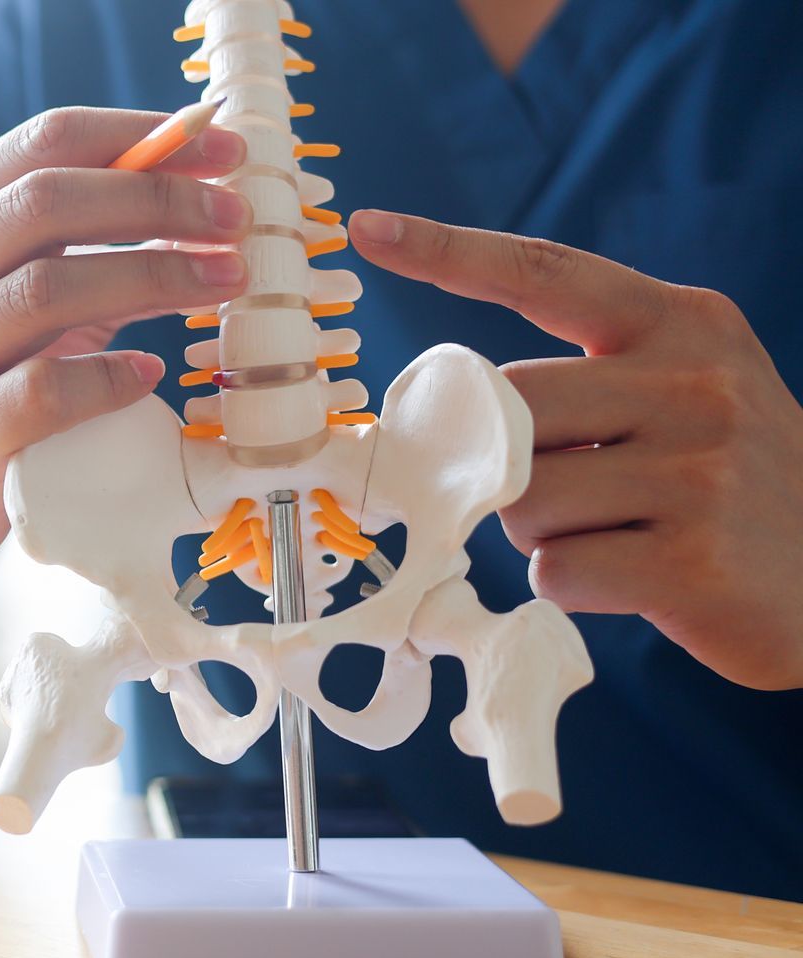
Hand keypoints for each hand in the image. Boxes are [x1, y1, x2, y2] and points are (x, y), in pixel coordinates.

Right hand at [0, 107, 252, 582]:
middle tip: (235, 219)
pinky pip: (42, 392)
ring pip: (46, 290)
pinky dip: (109, 377)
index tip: (224, 150)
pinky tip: (150, 373)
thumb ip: (73, 244)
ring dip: (153, 275)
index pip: (41, 143)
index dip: (141, 136)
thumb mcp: (3, 296)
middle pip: (44, 204)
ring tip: (223, 282)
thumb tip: (197, 193)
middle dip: (156, 200)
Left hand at [351, 209, 802, 690]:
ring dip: (541, 532)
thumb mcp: (689, 398)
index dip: (451, 252)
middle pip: (509, 408)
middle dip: (508, 461)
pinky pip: (557, 572)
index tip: (369, 228)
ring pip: (522, 500)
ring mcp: (701, 474)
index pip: (547, 272)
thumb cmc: (732, 488)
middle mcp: (698, 384)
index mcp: (685, 325)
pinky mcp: (692, 562)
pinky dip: (574, 586)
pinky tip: (641, 579)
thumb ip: (588, 384)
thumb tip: (460, 417)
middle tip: (576, 491)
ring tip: (620, 535)